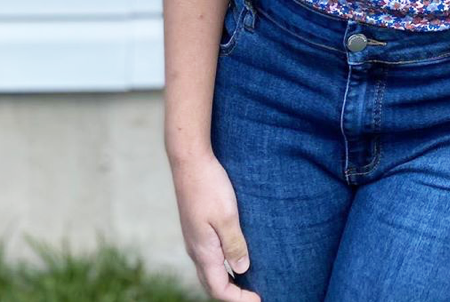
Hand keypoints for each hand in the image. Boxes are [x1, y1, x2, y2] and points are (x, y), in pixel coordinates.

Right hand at [169, 150, 261, 300]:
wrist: (189, 161)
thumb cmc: (209, 186)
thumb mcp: (227, 216)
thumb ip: (234, 245)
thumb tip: (243, 270)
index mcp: (203, 251)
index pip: (219, 289)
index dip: (239, 299)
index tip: (259, 300)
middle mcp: (196, 249)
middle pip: (212, 284)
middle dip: (232, 294)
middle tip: (254, 295)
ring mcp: (194, 238)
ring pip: (209, 270)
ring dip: (227, 279)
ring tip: (249, 279)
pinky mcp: (196, 227)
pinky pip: (209, 255)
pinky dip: (222, 264)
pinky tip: (235, 254)